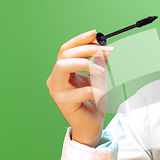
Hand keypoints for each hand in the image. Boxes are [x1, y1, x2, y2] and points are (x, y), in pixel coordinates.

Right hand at [46, 30, 112, 146]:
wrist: (92, 126)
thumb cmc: (93, 102)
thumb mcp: (98, 78)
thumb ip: (99, 64)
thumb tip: (104, 47)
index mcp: (61, 73)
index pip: (65, 50)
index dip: (79, 40)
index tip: (95, 34)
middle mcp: (55, 80)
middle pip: (64, 55)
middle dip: (86, 50)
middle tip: (105, 51)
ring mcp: (57, 92)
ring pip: (64, 66)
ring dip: (86, 64)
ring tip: (101, 72)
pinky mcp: (65, 103)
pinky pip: (82, 90)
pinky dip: (96, 89)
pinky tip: (101, 94)